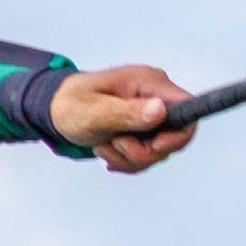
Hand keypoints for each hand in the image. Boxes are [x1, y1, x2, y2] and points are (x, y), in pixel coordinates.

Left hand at [48, 64, 195, 173]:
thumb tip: (160, 111)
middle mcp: (156, 98)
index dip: (178, 136)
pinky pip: (145, 157)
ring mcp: (150, 115)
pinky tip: (107, 150)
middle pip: (174, 139)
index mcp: (150, 84)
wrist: (56, 110)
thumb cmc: (72, 104)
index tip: (153, 146)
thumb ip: (128, 113)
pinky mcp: (142, 131)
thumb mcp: (96, 111)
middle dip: (143, 152)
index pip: (189, 110)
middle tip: (114, 143)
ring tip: (104, 144)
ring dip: (129, 158)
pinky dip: (125, 161)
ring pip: (157, 154)